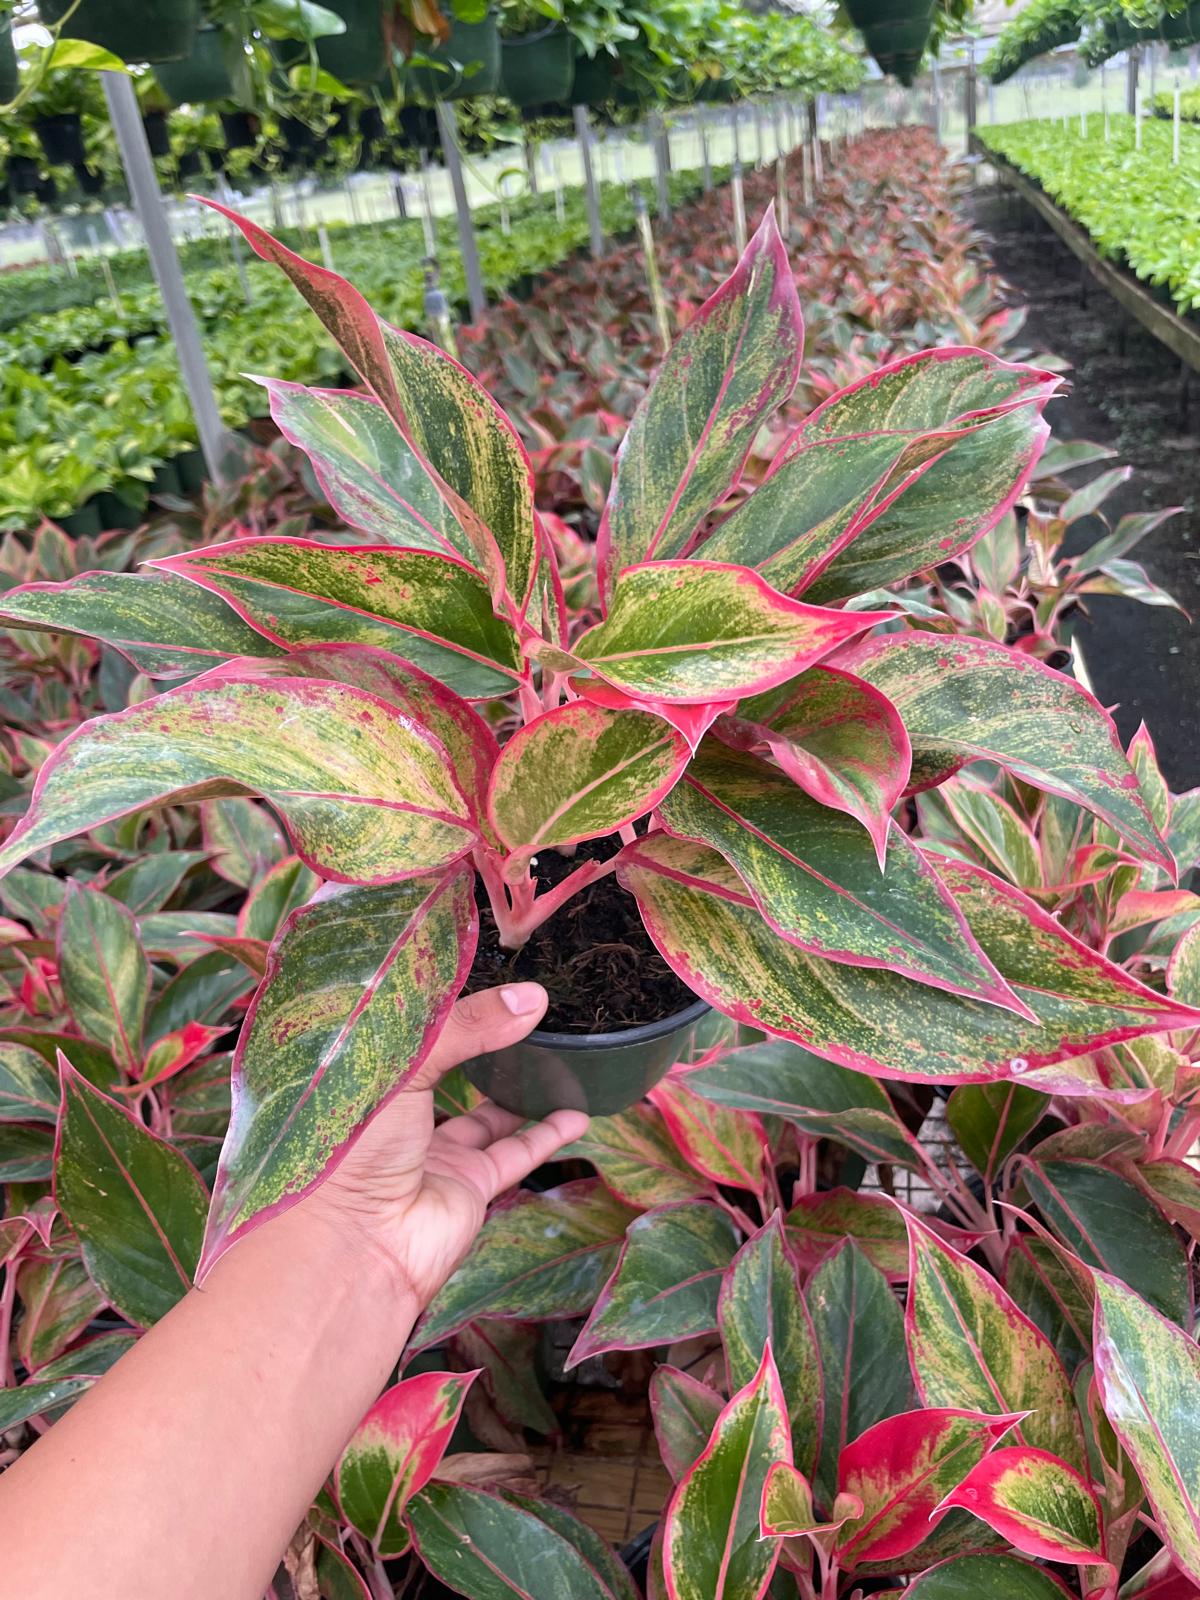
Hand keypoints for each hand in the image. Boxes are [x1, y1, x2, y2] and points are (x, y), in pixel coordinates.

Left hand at [296, 983, 589, 1307]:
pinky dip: (549, 1133)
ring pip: (489, 1113)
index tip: (482, 965)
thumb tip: (532, 998)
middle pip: (452, 1071)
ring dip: (522, 1087)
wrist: (357, 1245)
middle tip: (528, 1008)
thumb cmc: (355, 1146)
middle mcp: (401, 1115)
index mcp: (369, 1081)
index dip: (440, 1002)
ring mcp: (438, 1153)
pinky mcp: (470, 1186)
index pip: (408, 1031)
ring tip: (559, 1054)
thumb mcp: (404, 1068)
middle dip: (484, 1044)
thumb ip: (467, 1029)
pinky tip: (577, 1112)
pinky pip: (517, 1153)